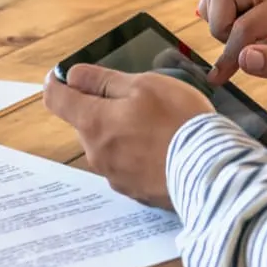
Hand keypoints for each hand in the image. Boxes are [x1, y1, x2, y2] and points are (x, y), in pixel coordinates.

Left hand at [43, 64, 213, 209]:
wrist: (210, 172)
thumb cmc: (178, 121)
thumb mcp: (144, 85)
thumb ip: (104, 80)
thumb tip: (73, 75)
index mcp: (93, 122)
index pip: (57, 100)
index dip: (58, 83)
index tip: (64, 75)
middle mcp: (96, 153)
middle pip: (86, 122)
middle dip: (102, 108)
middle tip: (138, 99)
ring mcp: (114, 175)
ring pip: (107, 144)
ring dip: (121, 132)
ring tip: (158, 126)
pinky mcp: (133, 192)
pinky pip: (126, 165)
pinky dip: (137, 154)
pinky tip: (162, 148)